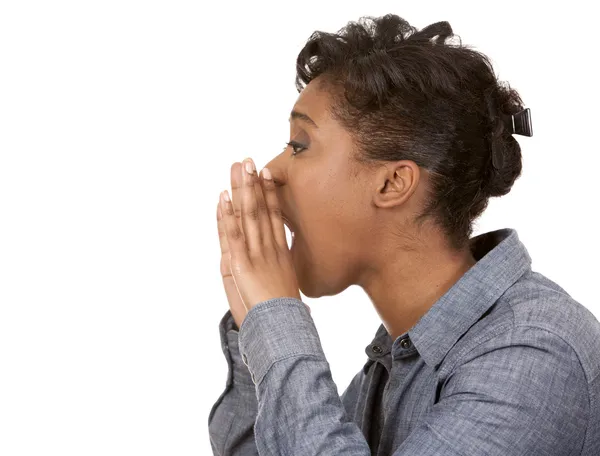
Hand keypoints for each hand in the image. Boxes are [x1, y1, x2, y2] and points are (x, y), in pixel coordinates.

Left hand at [218, 158, 308, 327]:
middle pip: (261, 210)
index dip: (270, 194)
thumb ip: (285, 276)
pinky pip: (233, 234)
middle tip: (249, 161)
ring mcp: (255, 253)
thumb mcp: (289, 290)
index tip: (268, 175)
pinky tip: (224, 197)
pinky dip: (228, 215)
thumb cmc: (286, 314)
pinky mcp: (240, 263)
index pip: (274, 217)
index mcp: (281, 253)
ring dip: (242, 190)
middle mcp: (269, 248)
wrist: (283, 328)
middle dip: (254, 184)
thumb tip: (288, 266)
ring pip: (248, 215)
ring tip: (239, 168)